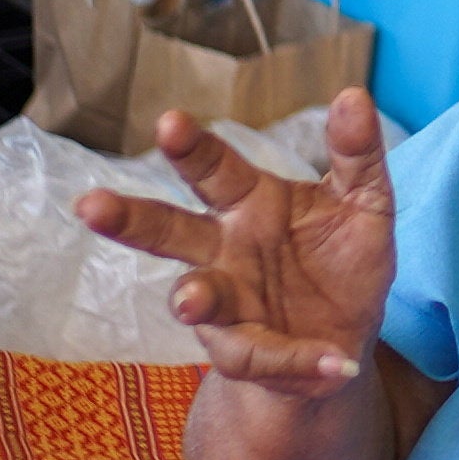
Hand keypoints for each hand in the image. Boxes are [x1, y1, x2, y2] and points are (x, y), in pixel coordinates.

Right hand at [79, 86, 396, 389]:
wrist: (348, 336)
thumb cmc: (344, 259)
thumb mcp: (366, 203)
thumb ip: (357, 154)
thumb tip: (353, 96)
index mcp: (249, 202)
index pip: (213, 168)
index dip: (190, 148)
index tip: (169, 122)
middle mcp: (223, 250)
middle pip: (168, 229)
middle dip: (131, 217)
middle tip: (92, 205)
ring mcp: (226, 303)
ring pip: (192, 297)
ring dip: (191, 298)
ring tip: (190, 301)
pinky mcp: (243, 352)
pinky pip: (256, 355)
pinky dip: (292, 360)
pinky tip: (328, 363)